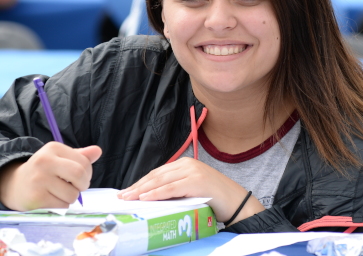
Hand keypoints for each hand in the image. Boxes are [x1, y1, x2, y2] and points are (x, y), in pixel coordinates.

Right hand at [0, 142, 101, 210]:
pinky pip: (62, 205)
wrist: (16, 185)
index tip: (82, 176)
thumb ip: (81, 155)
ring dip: (72, 196)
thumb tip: (98, 151)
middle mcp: (44, 161)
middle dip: (84, 184)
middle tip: (79, 187)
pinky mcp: (36, 197)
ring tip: (63, 192)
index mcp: (53, 148)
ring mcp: (39, 179)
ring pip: (72, 194)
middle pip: (79, 174)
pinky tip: (53, 199)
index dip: (88, 172)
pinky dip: (63, 204)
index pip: (84, 161)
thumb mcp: (62, 158)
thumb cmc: (46, 170)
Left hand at [117, 157, 263, 224]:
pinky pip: (171, 188)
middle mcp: (187, 164)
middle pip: (156, 175)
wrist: (237, 201)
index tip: (128, 191)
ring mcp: (192, 171)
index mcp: (185, 163)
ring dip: (142, 190)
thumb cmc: (213, 197)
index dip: (141, 182)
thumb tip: (153, 197)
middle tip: (122, 196)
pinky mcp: (196, 181)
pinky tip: (145, 198)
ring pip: (161, 180)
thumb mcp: (191, 189)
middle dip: (137, 186)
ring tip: (129, 197)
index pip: (158, 173)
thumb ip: (176, 188)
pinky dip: (156, 193)